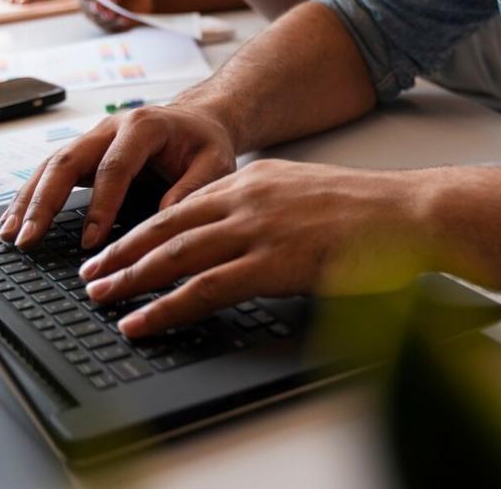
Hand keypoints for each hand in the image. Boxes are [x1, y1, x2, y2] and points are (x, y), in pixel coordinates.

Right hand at [0, 103, 237, 250]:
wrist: (199, 121)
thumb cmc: (206, 144)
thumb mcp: (215, 164)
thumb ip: (193, 190)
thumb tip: (161, 223)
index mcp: (144, 126)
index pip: (115, 166)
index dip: (101, 205)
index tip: (90, 241)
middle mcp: (111, 127)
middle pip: (68, 161)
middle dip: (44, 202)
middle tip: (27, 238)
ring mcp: (94, 138)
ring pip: (52, 165)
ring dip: (28, 200)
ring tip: (10, 235)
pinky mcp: (86, 153)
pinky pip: (52, 172)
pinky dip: (31, 196)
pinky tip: (14, 221)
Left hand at [74, 159, 430, 338]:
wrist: (408, 214)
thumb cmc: (370, 213)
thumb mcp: (308, 194)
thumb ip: (271, 208)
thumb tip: (246, 234)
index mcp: (256, 178)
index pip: (183, 203)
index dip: (143, 227)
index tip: (118, 246)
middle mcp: (248, 197)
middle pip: (166, 226)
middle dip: (122, 252)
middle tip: (92, 273)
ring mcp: (256, 229)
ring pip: (174, 255)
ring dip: (130, 279)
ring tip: (101, 297)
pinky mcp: (270, 263)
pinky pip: (202, 288)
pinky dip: (164, 308)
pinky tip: (142, 322)